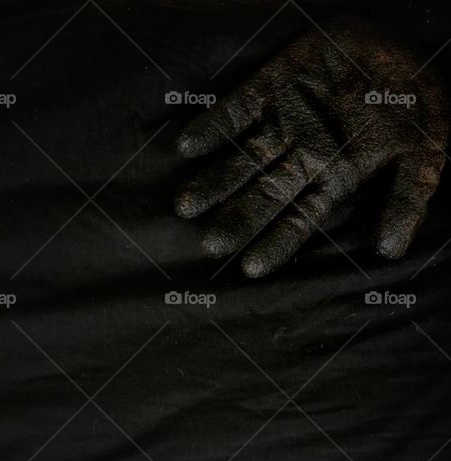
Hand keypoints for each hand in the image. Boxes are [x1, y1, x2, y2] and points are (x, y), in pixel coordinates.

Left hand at [174, 15, 450, 275]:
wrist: (406, 41)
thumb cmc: (417, 102)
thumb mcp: (424, 152)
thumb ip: (407, 200)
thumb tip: (389, 252)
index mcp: (333, 178)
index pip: (299, 220)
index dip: (276, 243)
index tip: (252, 268)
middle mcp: (303, 156)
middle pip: (263, 195)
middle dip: (237, 220)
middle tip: (210, 246)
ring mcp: (285, 121)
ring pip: (243, 159)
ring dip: (214, 182)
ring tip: (186, 205)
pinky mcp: (273, 85)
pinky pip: (238, 108)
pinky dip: (213, 125)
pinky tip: (188, 146)